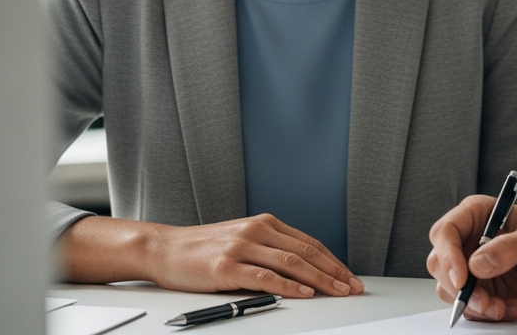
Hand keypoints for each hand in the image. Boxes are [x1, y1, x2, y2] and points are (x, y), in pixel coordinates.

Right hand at [59, 214, 364, 298]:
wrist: (163, 248)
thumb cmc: (203, 250)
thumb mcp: (242, 240)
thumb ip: (270, 250)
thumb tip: (305, 272)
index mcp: (265, 223)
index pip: (309, 243)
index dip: (333, 261)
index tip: (349, 277)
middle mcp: (256, 230)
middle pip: (306, 252)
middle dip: (334, 271)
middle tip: (352, 287)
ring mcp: (242, 247)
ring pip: (291, 263)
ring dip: (320, 279)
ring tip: (337, 291)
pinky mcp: (227, 266)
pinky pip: (265, 276)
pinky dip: (288, 285)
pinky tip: (303, 293)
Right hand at [427, 196, 516, 320]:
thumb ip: (510, 248)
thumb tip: (477, 264)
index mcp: (478, 215)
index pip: (446, 232)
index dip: (448, 255)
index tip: (463, 278)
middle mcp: (469, 241)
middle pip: (440, 264)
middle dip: (460, 288)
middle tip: (485, 301)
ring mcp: (473, 269)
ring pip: (451, 290)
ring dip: (475, 305)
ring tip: (504, 307)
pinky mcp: (482, 291)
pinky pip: (471, 308)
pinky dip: (489, 314)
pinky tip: (513, 308)